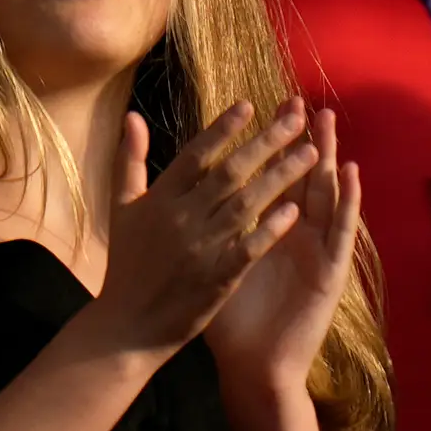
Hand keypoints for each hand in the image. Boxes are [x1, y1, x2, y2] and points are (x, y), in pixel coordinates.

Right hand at [89, 99, 318, 356]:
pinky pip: (250, 246)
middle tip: (296, 119)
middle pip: (229, 173)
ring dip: (280, 177)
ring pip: (247, 204)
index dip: (224, 129)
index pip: (196, 155)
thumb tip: (134, 116)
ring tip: (310, 155)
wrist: (127, 324)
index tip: (251, 106)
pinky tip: (296, 209)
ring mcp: (200, 248)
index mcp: (158, 199)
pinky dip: (272, 227)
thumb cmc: (126, 263)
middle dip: (266, 143)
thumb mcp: (121, 207)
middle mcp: (181, 218)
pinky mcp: (217, 277)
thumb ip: (129, 159)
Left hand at [206, 107, 362, 393]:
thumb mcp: (210, 267)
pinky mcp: (329, 273)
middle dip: (296, 142)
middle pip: (297, 180)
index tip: (256, 107)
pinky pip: (342, 233)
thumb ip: (197, 231)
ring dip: (328, 160)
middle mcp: (293, 237)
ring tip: (328, 126)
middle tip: (299, 103)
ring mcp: (314, 252)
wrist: (255, 367)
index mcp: (262, 232)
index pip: (263, 180)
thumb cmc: (232, 320)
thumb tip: (174, 203)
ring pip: (325, 197)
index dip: (260, 146)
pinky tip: (350, 176)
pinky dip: (348, 203)